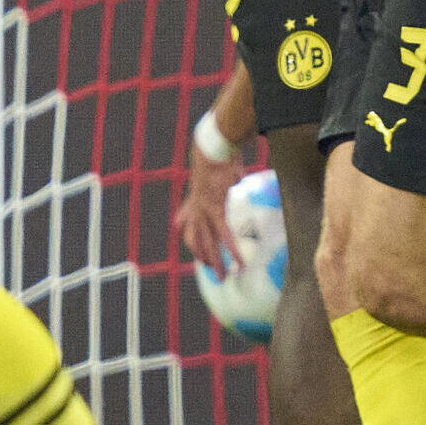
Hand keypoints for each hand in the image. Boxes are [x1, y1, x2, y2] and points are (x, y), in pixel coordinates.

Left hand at [176, 140, 244, 273]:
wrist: (213, 147)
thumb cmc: (218, 155)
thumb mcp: (217, 170)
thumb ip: (224, 178)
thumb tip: (236, 174)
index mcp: (195, 200)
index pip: (187, 225)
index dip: (191, 239)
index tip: (197, 250)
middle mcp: (195, 209)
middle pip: (195, 240)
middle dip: (202, 257)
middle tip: (211, 271)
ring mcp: (203, 211)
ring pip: (208, 243)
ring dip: (215, 262)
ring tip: (223, 277)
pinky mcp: (215, 209)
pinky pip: (224, 235)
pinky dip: (231, 250)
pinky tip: (238, 262)